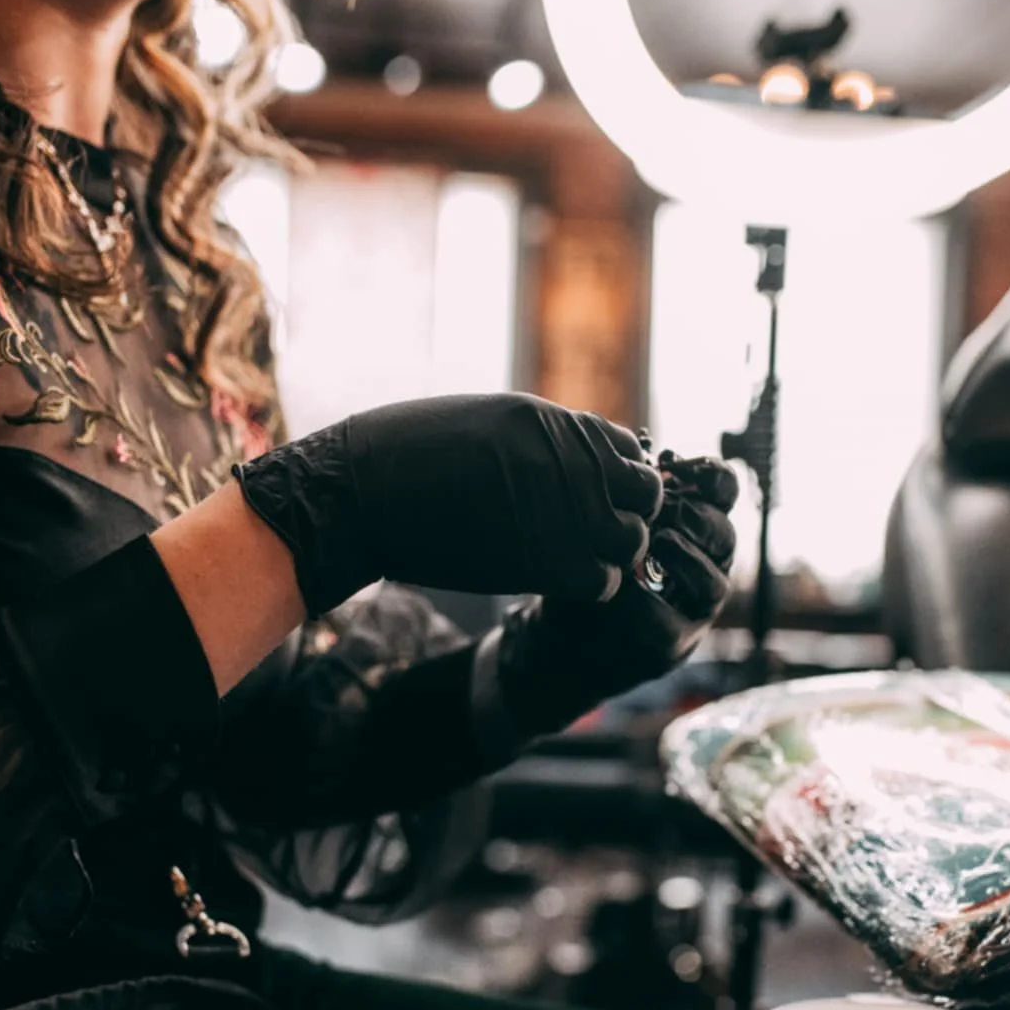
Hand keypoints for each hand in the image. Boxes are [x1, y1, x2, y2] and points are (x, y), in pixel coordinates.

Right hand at [233, 395, 663, 616]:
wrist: (364, 492)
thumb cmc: (406, 454)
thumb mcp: (484, 422)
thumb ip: (537, 439)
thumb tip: (565, 457)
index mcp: (553, 422)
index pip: (627, 450)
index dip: (617, 478)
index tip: (595, 498)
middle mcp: (571, 462)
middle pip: (645, 494)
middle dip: (628, 514)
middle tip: (595, 533)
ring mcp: (565, 511)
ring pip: (632, 541)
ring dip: (612, 555)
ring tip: (576, 559)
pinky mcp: (547, 562)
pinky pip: (604, 582)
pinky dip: (591, 587)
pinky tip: (559, 581)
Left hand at [491, 454, 738, 738]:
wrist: (559, 635)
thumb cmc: (584, 565)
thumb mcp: (600, 521)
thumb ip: (622, 491)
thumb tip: (636, 447)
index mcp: (695, 527)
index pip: (725, 493)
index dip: (712, 476)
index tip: (677, 464)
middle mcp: (706, 567)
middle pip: (727, 536)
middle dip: (696, 518)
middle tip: (660, 511)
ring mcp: (693, 612)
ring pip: (715, 583)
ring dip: (684, 558)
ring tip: (651, 545)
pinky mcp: (671, 647)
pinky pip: (671, 624)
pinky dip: (646, 604)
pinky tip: (622, 588)